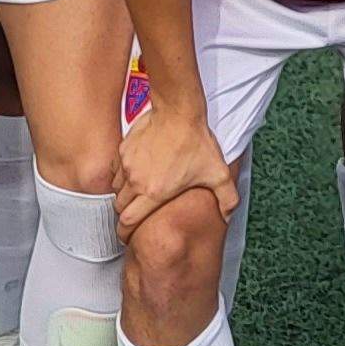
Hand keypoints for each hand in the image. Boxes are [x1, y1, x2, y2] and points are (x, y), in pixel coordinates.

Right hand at [115, 97, 237, 238]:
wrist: (179, 110)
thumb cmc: (196, 141)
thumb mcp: (218, 173)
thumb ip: (227, 199)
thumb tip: (227, 216)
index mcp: (155, 192)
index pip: (129, 221)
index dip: (125, 232)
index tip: (126, 235)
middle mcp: (136, 181)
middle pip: (120, 207)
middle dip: (125, 214)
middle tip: (133, 215)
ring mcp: (128, 164)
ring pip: (117, 188)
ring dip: (124, 194)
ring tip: (136, 193)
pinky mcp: (124, 149)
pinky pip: (118, 169)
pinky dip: (123, 174)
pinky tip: (137, 171)